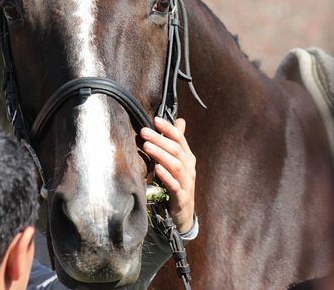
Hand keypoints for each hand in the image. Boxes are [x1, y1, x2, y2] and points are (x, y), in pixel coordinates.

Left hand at [140, 117, 195, 232]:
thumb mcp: (179, 162)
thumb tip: (180, 120)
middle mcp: (189, 168)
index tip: (155, 119)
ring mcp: (186, 183)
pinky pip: (174, 185)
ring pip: (176, 165)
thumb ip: (178, 142)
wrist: (184, 214)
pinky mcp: (181, 197)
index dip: (169, 128)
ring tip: (147, 146)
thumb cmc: (179, 185)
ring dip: (161, 154)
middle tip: (145, 131)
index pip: (180, 139)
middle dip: (160, 139)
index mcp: (188, 158)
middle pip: (176, 150)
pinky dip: (166, 176)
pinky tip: (157, 168)